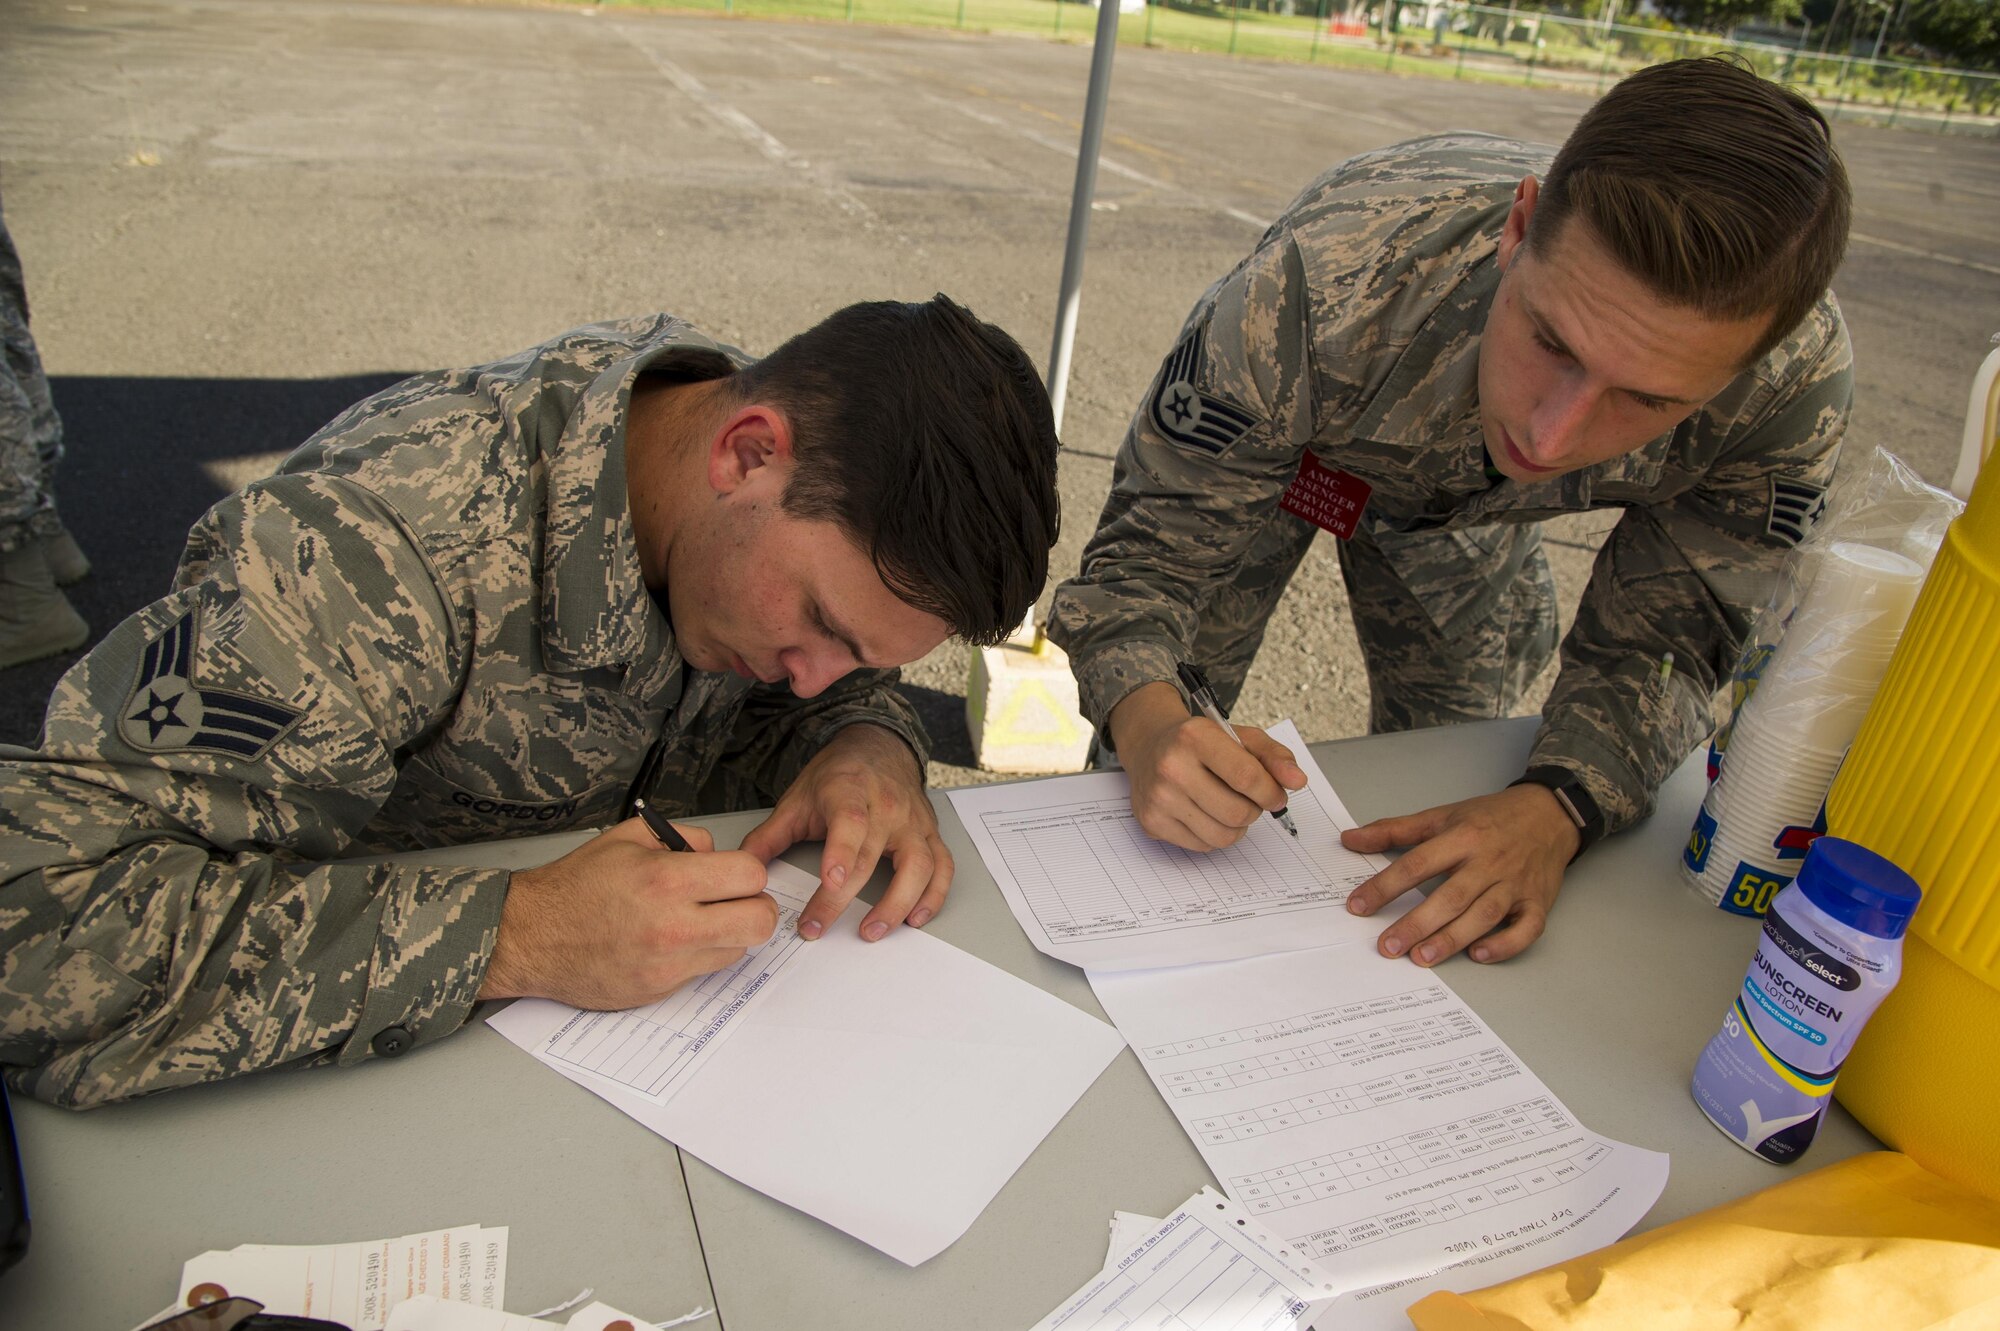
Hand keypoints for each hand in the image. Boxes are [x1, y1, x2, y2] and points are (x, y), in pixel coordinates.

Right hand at [479, 818, 775, 1009]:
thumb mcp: (627, 838)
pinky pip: (704, 972)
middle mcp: (673, 926)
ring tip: (698, 921)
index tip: (735, 874)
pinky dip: (699, 956)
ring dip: (728, 934)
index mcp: (667, 880)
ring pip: (738, 950)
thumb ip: (682, 837)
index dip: (747, 872)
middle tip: (737, 902)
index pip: (750, 876)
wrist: (529, 937)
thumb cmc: (574, 887)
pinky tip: (671, 942)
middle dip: (755, 907)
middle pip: (759, 921)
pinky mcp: (660, 990)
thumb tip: (715, 853)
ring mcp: (668, 964)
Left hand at [737, 724, 950, 942]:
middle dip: (843, 899)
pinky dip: (934, 896)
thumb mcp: (797, 798)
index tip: (830, 882)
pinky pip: (942, 868)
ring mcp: (912, 822)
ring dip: (897, 903)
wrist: (878, 747)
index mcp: (849, 791)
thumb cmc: (838, 776)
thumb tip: (743, 869)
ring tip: (871, 931)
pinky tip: (914, 918)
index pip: (849, 822)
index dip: (842, 853)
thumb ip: (769, 836)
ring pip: (918, 866)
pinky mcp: (930, 834)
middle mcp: (887, 806)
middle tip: (816, 927)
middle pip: (871, 857)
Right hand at [1108, 681, 1305, 851]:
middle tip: (1249, 799)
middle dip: (1254, 810)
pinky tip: (1206, 814)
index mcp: (1195, 737)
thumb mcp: (1240, 737)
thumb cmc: (1200, 743)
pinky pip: (1203, 846)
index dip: (1271, 792)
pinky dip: (1214, 835)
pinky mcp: (1151, 822)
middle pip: (1237, 812)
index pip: (1247, 777)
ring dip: (1237, 827)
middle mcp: (1171, 767)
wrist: (1149, 746)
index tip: (1276, 796)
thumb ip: (1275, 757)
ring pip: (1222, 836)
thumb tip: (1297, 781)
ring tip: (1228, 806)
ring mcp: (1158, 798)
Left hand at [1341, 785, 1579, 965]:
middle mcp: (1488, 862)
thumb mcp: (1442, 816)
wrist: (1548, 814)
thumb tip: (1350, 840)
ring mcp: (1515, 884)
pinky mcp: (1538, 902)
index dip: (1385, 886)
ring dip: (1453, 938)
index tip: (1358, 906)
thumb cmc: (1490, 818)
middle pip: (1450, 896)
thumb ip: (1394, 830)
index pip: (1417, 863)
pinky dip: (1504, 944)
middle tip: (1388, 946)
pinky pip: (1526, 928)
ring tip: (1422, 957)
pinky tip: (1478, 955)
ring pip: (1484, 915)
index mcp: (1462, 837)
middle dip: (1417, 923)